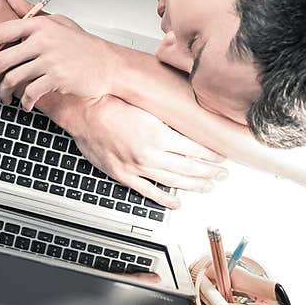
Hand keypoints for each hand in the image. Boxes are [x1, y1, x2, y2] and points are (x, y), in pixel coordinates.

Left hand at [0, 0, 119, 108]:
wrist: (108, 65)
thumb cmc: (82, 46)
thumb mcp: (56, 23)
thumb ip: (30, 13)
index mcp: (39, 26)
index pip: (0, 33)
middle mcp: (42, 41)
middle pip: (1, 60)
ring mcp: (50, 59)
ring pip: (13, 79)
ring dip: (4, 93)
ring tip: (4, 98)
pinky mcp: (57, 78)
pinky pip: (30, 93)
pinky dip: (25, 102)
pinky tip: (26, 105)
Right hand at [59, 95, 226, 207]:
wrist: (82, 112)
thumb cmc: (110, 102)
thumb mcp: (147, 104)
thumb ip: (168, 117)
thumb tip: (190, 122)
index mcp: (158, 135)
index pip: (195, 149)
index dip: (212, 154)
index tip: (222, 155)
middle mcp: (149, 154)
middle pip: (188, 168)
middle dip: (209, 171)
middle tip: (223, 173)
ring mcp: (136, 168)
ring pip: (173, 181)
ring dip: (194, 185)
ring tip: (209, 186)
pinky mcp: (123, 175)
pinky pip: (148, 192)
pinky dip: (165, 199)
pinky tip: (178, 202)